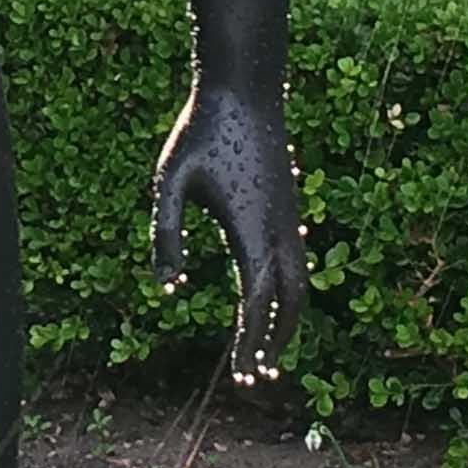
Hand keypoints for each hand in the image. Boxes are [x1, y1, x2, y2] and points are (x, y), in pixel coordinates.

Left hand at [152, 85, 307, 385]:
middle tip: (258, 375)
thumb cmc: (201, 134)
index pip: (257, 306)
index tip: (240, 379)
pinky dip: (290, 287)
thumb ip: (166, 236)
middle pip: (290, 303)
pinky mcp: (289, 202)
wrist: (244, 88)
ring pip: (301, 281)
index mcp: (250, 233)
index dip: (250, 347)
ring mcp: (290, 215)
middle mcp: (279, 230)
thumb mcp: (169, 184)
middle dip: (276, 342)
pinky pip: (298, 257)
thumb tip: (169, 289)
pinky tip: (274, 293)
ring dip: (287, 317)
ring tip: (268, 346)